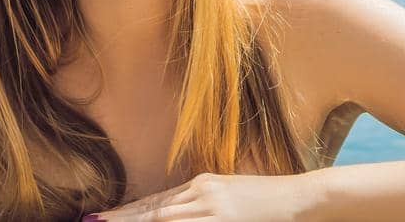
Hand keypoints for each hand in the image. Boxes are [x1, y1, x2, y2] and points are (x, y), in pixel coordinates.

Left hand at [89, 173, 326, 221]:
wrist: (302, 199)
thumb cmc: (267, 201)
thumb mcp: (228, 194)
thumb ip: (201, 204)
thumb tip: (167, 213)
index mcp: (202, 185)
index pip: (156, 202)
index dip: (127, 212)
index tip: (102, 218)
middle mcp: (202, 194)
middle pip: (154, 211)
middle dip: (122, 221)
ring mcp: (212, 209)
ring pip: (164, 220)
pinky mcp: (223, 220)